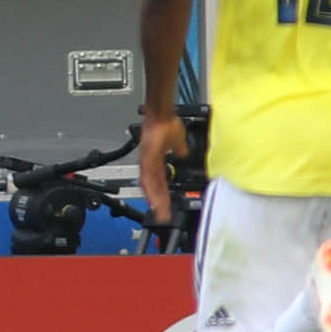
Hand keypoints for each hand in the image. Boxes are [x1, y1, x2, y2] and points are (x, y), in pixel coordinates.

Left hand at [135, 108, 183, 223]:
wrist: (163, 114)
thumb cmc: (168, 123)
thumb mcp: (177, 141)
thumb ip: (179, 150)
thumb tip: (184, 153)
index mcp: (154, 161)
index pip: (158, 183)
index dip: (160, 196)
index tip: (164, 208)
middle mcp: (148, 163)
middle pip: (151, 188)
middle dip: (157, 203)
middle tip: (162, 217)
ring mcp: (146, 160)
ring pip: (149, 185)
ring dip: (155, 200)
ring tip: (161, 213)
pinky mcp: (147, 157)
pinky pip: (149, 176)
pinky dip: (152, 189)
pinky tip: (156, 198)